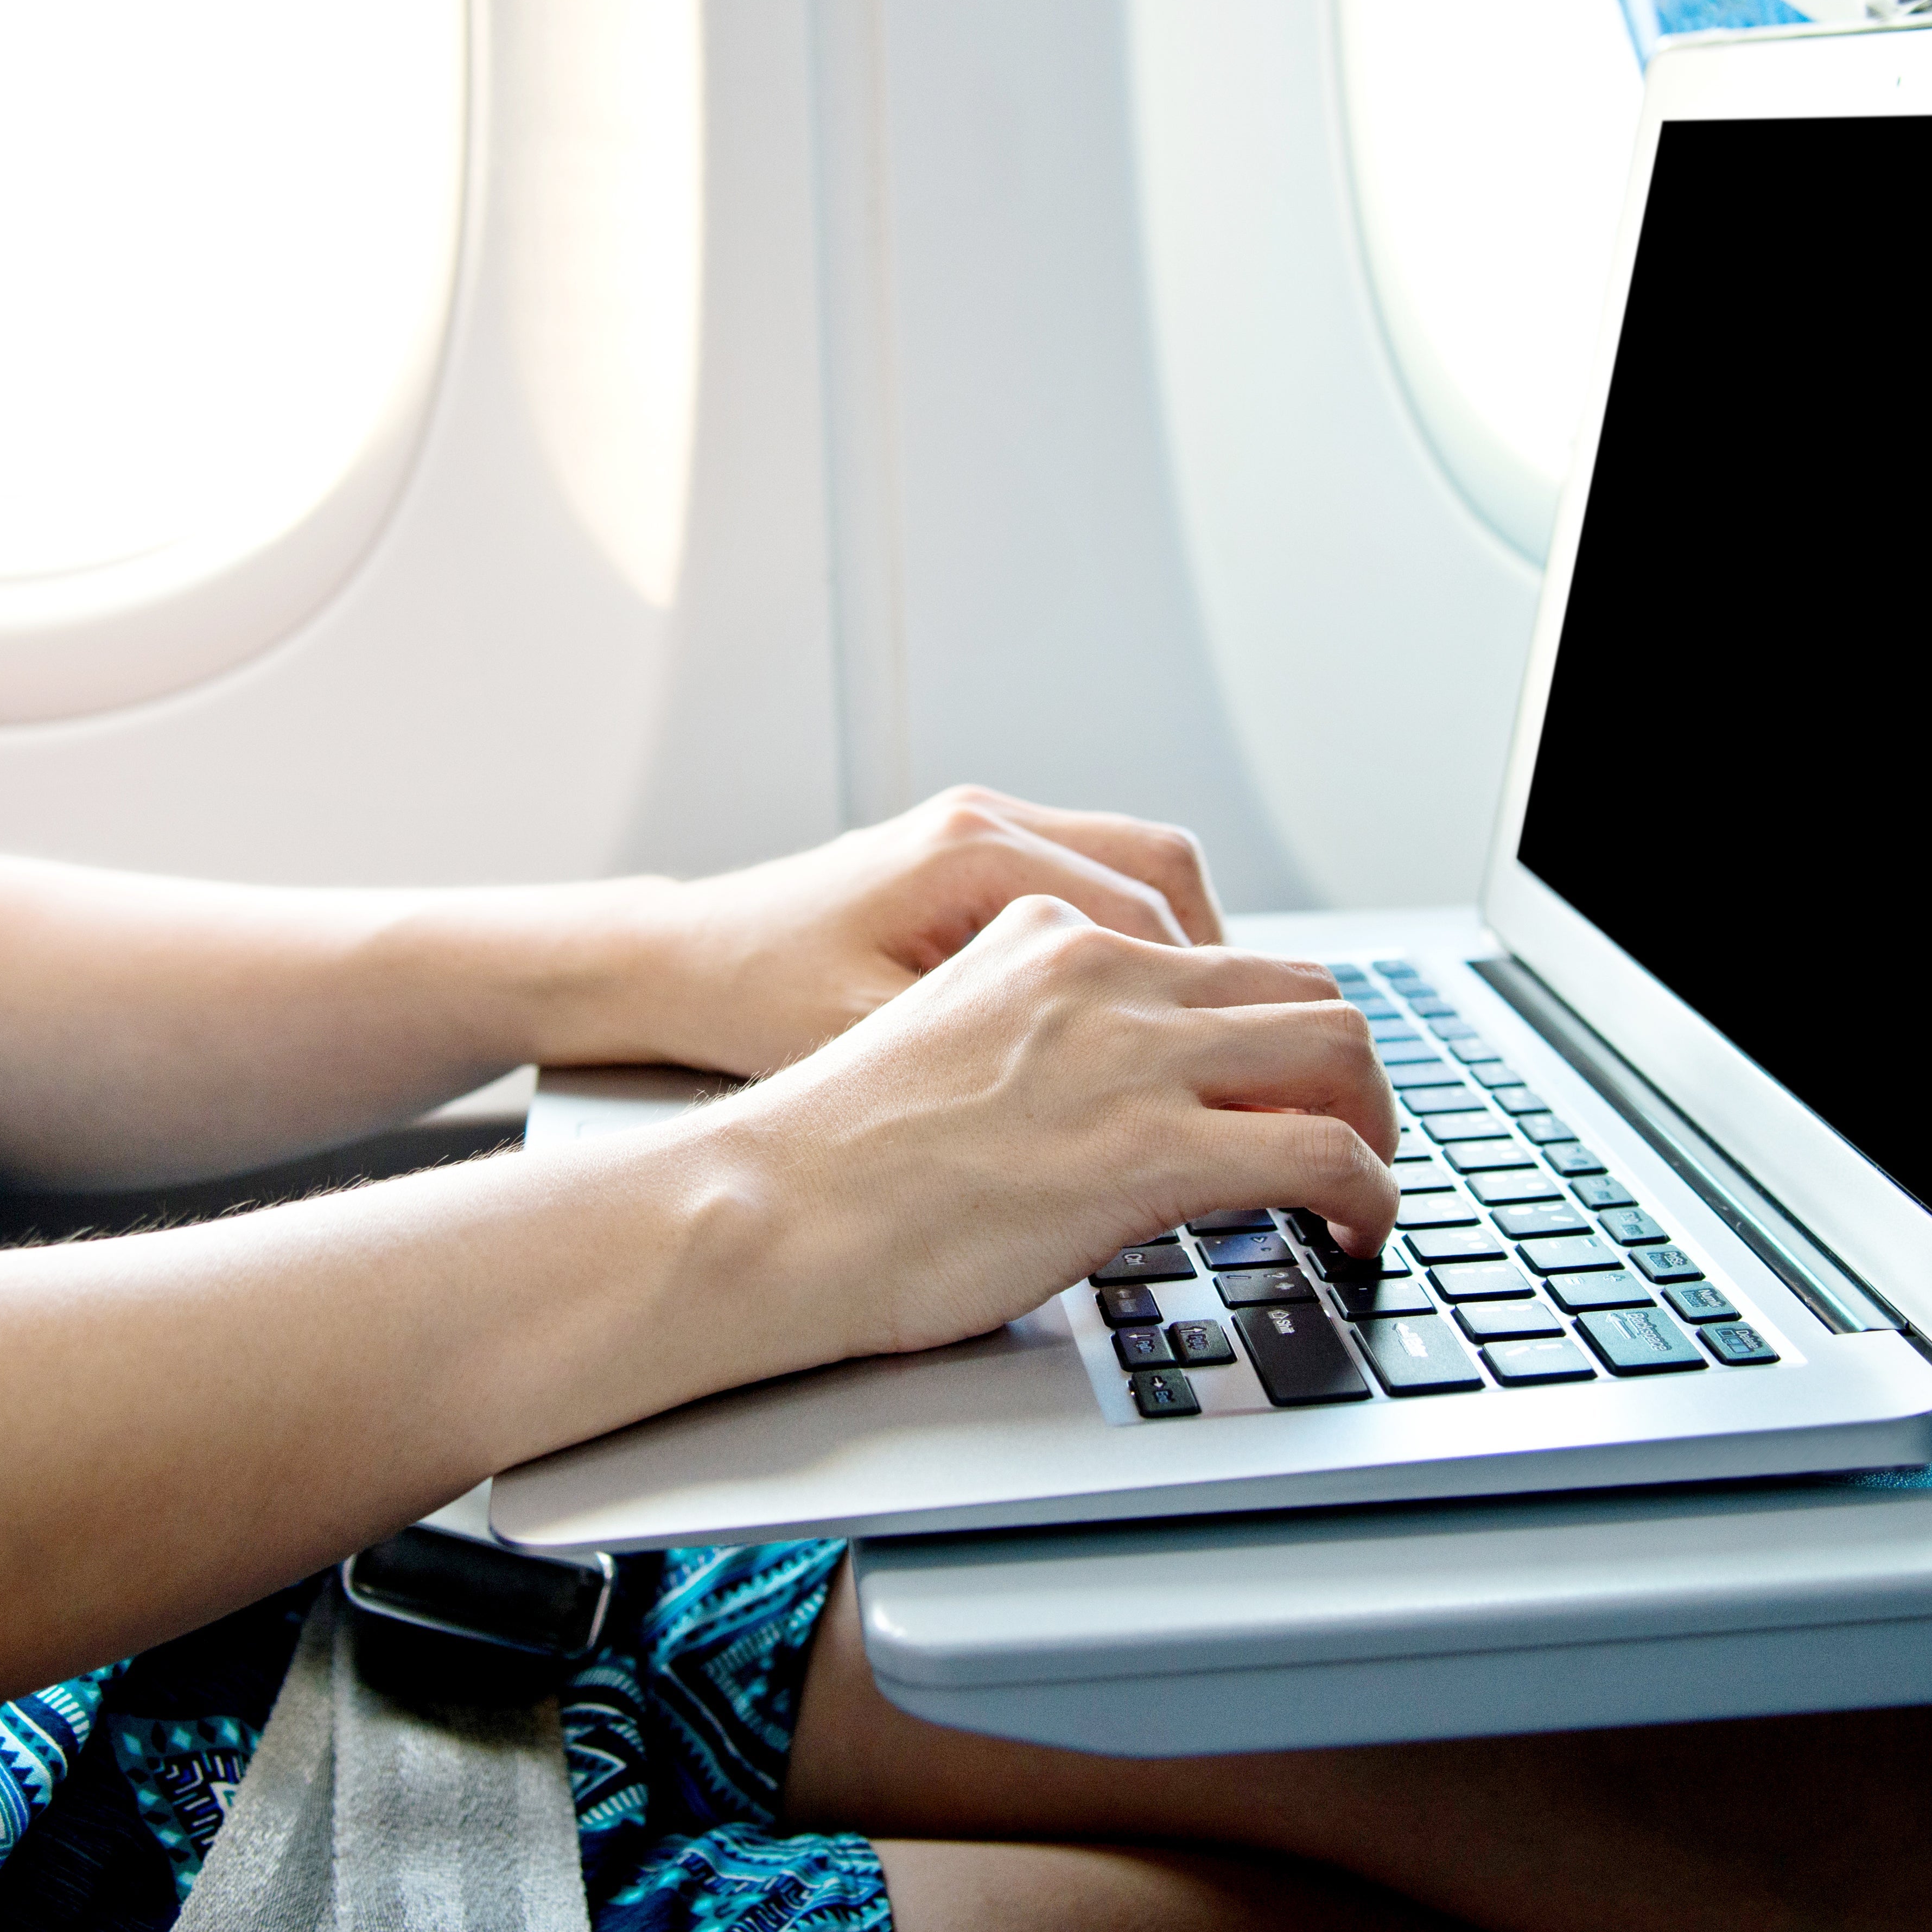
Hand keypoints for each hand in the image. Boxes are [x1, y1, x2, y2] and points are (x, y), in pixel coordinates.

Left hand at [614, 786, 1226, 1079]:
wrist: (679, 962)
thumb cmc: (753, 1003)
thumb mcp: (872, 1041)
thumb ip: (991, 1057)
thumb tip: (1109, 1111)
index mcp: (969, 854)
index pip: (1143, 915)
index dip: (1206, 1002)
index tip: (1242, 1074)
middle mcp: (988, 820)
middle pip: (1166, 871)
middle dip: (1221, 967)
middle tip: (1252, 1058)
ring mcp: (985, 828)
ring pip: (1143, 870)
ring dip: (1185, 952)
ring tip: (1207, 1042)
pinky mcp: (975, 857)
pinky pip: (1096, 882)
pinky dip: (1135, 941)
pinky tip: (1136, 1016)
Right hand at [689, 895, 1397, 1362]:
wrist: (770, 1207)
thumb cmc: (833, 1157)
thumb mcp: (947, 1042)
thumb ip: (1042, 1040)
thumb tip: (1107, 1099)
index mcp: (1047, 935)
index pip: (1219, 957)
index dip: (1276, 1031)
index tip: (1284, 1090)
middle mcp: (1102, 971)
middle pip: (1302, 987)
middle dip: (1351, 1068)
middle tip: (1355, 1136)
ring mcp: (1131, 1056)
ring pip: (1338, 1047)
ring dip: (1377, 1121)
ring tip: (1368, 1187)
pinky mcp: (1149, 1148)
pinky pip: (1325, 1152)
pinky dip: (1371, 1191)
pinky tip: (1358, 1230)